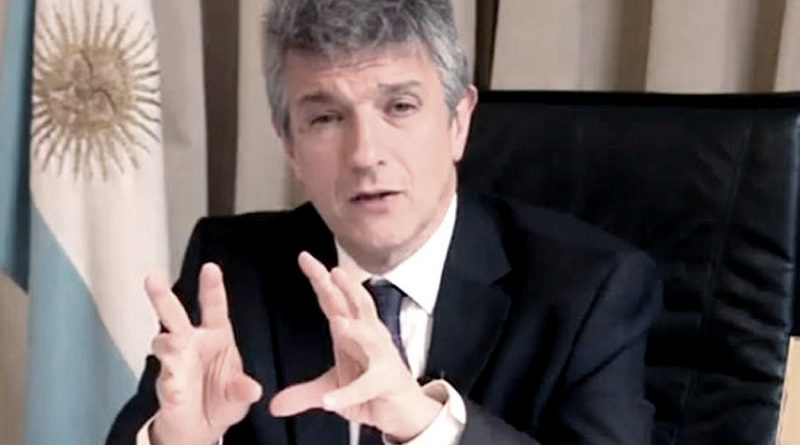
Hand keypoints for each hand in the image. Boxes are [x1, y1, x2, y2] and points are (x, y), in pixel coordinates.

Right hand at [145, 263, 261, 444]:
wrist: (201, 426)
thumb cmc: (222, 397)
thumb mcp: (239, 393)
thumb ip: (242, 389)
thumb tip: (252, 390)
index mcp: (216, 334)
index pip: (213, 306)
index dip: (212, 287)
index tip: (210, 268)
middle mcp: (191, 342)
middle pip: (174, 315)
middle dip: (162, 296)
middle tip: (152, 278)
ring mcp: (175, 362)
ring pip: (164, 343)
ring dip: (167, 343)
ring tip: (174, 344)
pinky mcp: (166, 385)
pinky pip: (165, 381)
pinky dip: (171, 385)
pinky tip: (176, 390)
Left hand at [269, 252, 441, 441]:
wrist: (403, 413)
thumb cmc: (373, 391)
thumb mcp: (331, 390)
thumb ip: (302, 395)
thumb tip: (273, 404)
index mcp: (352, 333)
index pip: (335, 300)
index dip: (321, 279)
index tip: (305, 258)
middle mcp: (369, 338)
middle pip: (357, 307)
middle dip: (344, 288)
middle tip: (330, 272)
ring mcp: (381, 358)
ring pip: (370, 339)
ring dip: (355, 331)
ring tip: (339, 324)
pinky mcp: (386, 382)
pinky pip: (366, 386)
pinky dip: (348, 392)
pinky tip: (330, 400)